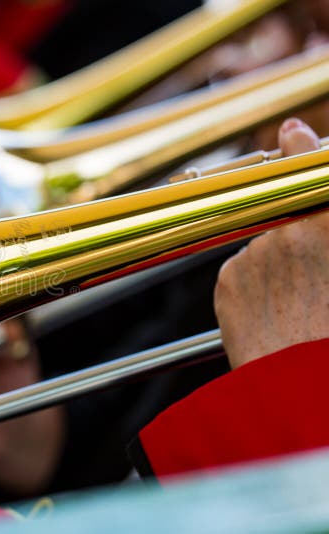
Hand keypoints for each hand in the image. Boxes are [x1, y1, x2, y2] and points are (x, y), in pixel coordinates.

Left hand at [215, 118, 328, 368]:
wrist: (305, 390)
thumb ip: (321, 227)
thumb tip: (307, 203)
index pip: (311, 164)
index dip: (300, 146)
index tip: (292, 132)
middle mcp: (293, 228)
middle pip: (283, 203)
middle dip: (289, 210)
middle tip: (300, 229)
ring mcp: (256, 250)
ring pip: (265, 245)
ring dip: (279, 264)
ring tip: (300, 307)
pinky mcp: (229, 278)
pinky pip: (243, 272)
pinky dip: (257, 288)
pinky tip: (277, 318)